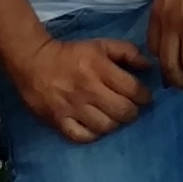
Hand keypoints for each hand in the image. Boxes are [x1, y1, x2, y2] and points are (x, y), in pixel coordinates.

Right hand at [13, 31, 151, 142]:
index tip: (142, 96)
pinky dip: (93, 134)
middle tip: (129, 108)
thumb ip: (127, 52)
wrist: (33, 62)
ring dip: (114, 123)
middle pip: (123, 112)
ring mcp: (73, 108)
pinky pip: (83, 136)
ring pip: (106, 126)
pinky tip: (95, 126)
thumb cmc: (72, 54)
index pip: (133, 90)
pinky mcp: (58, 121)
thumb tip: (148, 67)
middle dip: (132, 112)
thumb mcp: (101, 45)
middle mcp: (88, 90)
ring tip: (112, 116)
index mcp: (100, 69)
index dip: (144, 96)